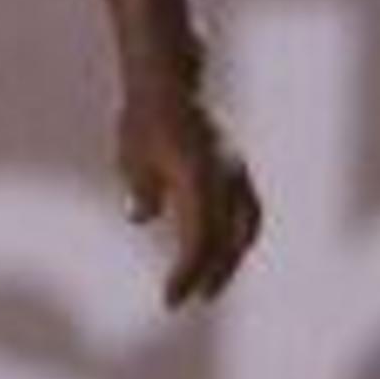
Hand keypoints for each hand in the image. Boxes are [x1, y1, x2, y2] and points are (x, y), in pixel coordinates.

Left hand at [117, 73, 260, 308]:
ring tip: (212, 285)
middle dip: (214, 272)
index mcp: (202, 175)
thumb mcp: (132, 153)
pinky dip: (237, 236)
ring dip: (232, 257)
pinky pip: (247, 211)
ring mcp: (237, 171)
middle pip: (229, 238)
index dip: (186, 273)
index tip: (169, 299)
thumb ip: (141, 187)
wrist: (170, 78)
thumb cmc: (145, 116)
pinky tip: (223, 253)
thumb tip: (139, 217)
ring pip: (246, 226)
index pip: (199, 238)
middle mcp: (227, 176)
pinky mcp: (237, 169)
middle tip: (194, 300)